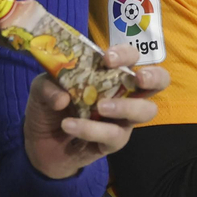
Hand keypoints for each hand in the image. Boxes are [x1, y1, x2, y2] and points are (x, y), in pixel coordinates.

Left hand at [23, 44, 169, 179]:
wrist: (38, 142)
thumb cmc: (49, 106)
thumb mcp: (41, 88)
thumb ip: (49, 86)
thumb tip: (64, 97)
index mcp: (108, 73)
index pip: (130, 57)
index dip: (125, 54)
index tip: (107, 58)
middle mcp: (122, 93)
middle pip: (157, 82)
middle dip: (153, 77)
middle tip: (138, 78)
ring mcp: (121, 119)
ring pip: (144, 111)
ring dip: (125, 106)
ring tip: (101, 106)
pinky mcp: (113, 142)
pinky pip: (113, 135)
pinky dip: (90, 129)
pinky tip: (69, 125)